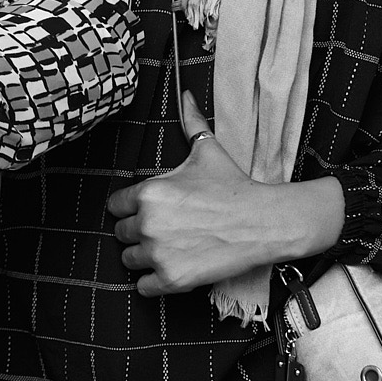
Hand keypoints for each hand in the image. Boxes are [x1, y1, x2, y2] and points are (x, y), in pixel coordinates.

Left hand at [105, 92, 343, 295]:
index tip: (150, 211)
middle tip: (163, 230)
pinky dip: (152, 283)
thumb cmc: (233, 186)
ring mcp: (158, 253)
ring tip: (168, 249)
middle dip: (137, 232)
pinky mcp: (172, 279)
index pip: (116, 206)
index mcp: (148, 192)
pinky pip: (143, 287)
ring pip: (128, 260)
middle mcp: (147, 223)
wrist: (265, 222)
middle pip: (120, 233)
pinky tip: (170, 270)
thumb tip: (186, 93)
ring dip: (143, 257)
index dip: (131, 209)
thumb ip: (190, 123)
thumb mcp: (208, 151)